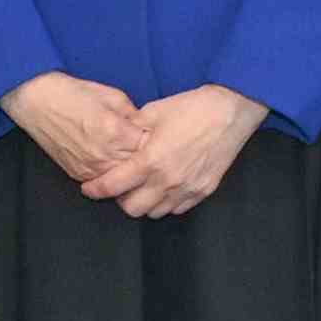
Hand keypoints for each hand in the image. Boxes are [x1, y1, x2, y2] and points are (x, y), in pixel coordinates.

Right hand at [6, 71, 147, 191]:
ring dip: (130, 172)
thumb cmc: (74, 94)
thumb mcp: (114, 97)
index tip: (161, 138)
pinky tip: (114, 162)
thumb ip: (135, 116)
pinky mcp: (78, 174)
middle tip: (152, 152)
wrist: (37, 101)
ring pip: (122, 181)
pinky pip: (104, 181)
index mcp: (116, 133)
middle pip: (139, 169)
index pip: (151, 148)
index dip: (158, 143)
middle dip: (147, 160)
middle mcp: (104, 155)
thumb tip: (148, 129)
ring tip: (133, 158)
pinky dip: (111, 174)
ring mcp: (90, 168)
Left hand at [97, 85, 260, 219]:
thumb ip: (131, 130)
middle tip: (121, 186)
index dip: (95, 189)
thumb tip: (116, 137)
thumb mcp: (153, 112)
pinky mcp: (204, 190)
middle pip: (132, 209)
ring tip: (145, 187)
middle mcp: (167, 181)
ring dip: (145, 203)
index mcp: (150, 161)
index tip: (89, 188)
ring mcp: (187, 189)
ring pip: (155, 213)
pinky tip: (166, 187)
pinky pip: (178, 209)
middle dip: (121, 200)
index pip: (113, 186)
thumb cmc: (192, 108)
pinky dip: (167, 202)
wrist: (231, 110)